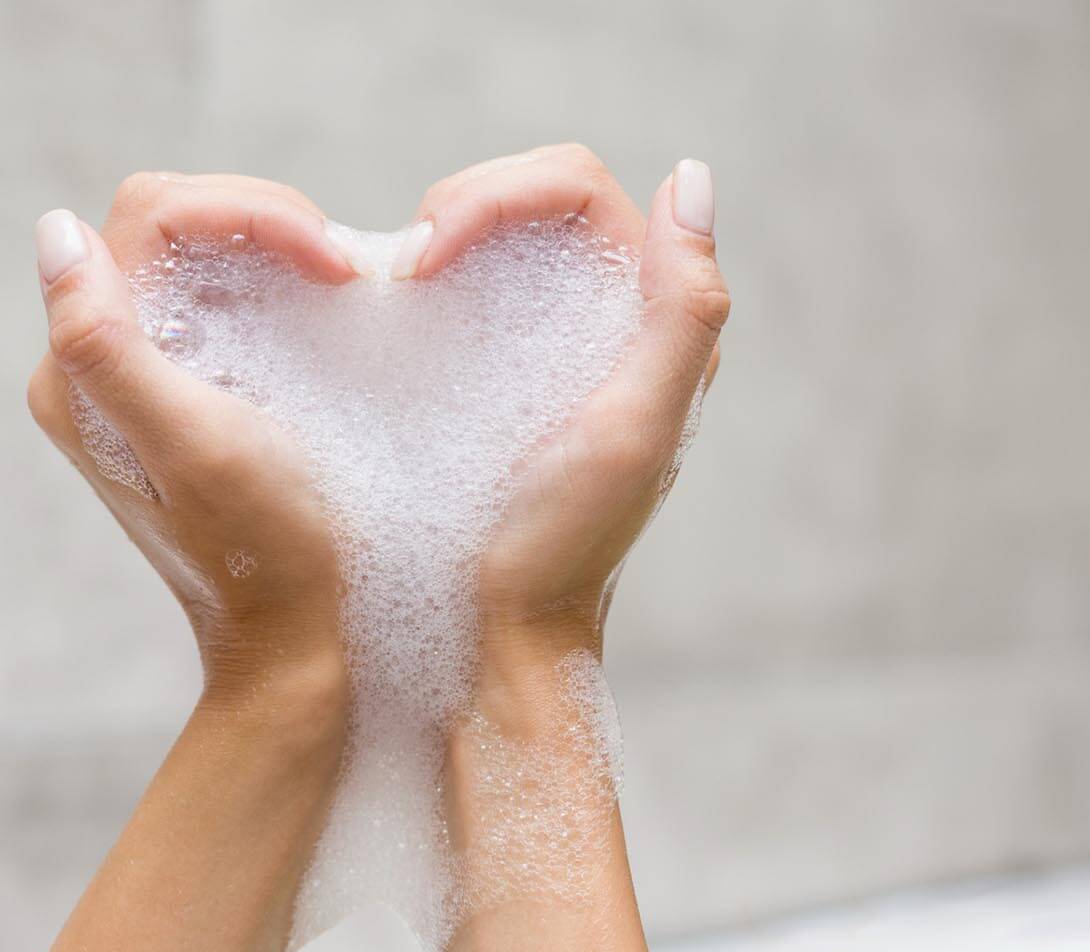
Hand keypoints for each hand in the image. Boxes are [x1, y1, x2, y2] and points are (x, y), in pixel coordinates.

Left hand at [26, 173, 359, 720]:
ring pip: (195, 252)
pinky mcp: (187, 392)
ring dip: (271, 247)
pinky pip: (217, 295)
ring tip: (337, 287)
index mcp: (80, 368)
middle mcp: (94, 365)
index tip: (329, 263)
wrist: (301, 642)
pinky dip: (273, 281)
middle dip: (260, 221)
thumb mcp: (192, 443)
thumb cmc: (264, 548)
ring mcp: (140, 377)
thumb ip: (105, 345)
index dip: (243, 212)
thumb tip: (52, 231)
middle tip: (339, 271)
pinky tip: (320, 311)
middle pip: (168, 222)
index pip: (150, 217)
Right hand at [403, 145, 730, 676]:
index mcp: (656, 317)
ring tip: (399, 284)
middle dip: (466, 203)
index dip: (499, 193)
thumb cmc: (563, 546)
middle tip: (407, 267)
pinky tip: (402, 312)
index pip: (577, 188)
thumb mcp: (633, 427)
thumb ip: (683, 309)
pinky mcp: (505, 374)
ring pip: (504, 233)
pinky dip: (434, 277)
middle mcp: (618, 318)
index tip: (430, 255)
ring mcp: (558, 343)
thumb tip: (689, 176)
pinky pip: (474, 287)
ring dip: (446, 233)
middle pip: (539, 196)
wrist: (503, 637)